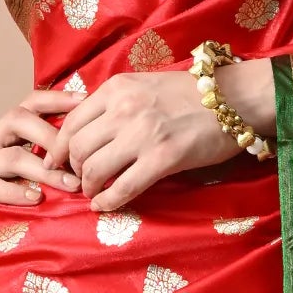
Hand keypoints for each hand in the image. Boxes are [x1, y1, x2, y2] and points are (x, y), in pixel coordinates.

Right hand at [0, 89, 84, 244]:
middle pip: (17, 119)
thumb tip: (88, 158)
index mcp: (2, 134)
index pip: (29, 103)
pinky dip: (17, 192)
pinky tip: (37, 200)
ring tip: (71, 185)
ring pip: (12, 157)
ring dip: (46, 171)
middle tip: (78, 158)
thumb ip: (43, 161)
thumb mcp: (17, 173)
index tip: (85, 101)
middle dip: (52, 135)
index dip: (56, 99)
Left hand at [39, 63, 271, 211]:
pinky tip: (104, 206)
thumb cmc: (192, 94)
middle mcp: (124, 108)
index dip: (58, 148)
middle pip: (76, 148)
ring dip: (89, 187)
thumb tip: (89, 129)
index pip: (71, 122)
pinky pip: (122, 187)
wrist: (235, 98)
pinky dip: (107, 201)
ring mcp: (142, 134)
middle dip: (72, 170)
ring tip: (94, 193)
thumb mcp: (144, 86)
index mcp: (116, 88)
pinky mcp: (163, 158)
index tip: (57, 163)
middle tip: (80, 180)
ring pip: (94, 169)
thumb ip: (116, 103)